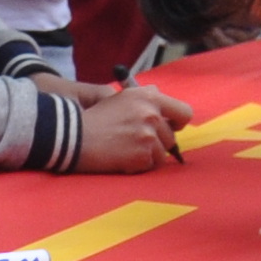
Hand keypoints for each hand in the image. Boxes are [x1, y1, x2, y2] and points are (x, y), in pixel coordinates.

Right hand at [65, 82, 195, 173]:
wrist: (76, 136)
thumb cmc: (98, 118)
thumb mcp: (122, 97)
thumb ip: (145, 96)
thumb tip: (160, 94)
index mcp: (149, 97)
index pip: (184, 113)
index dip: (178, 123)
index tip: (170, 127)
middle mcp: (152, 114)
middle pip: (171, 138)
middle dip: (158, 143)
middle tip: (136, 142)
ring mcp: (148, 136)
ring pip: (163, 155)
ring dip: (148, 156)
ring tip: (127, 150)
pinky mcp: (142, 155)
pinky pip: (151, 166)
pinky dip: (139, 165)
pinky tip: (123, 157)